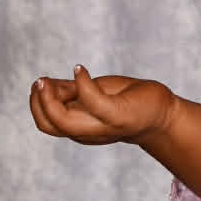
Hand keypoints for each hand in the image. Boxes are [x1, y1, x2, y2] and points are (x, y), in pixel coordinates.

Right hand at [29, 64, 176, 145]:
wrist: (164, 115)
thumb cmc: (128, 101)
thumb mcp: (95, 92)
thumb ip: (71, 91)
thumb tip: (45, 83)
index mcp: (80, 126)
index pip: (46, 123)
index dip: (36, 102)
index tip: (41, 82)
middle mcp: (88, 131)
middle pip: (48, 125)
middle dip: (37, 102)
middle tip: (40, 81)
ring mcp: (103, 126)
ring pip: (63, 122)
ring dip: (50, 99)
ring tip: (49, 80)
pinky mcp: (119, 116)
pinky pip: (93, 103)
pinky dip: (82, 84)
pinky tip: (80, 69)